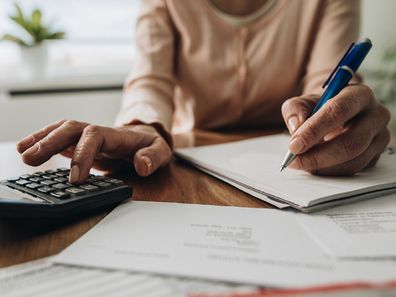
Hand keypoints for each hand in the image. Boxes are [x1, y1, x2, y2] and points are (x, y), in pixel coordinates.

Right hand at [17, 120, 172, 182]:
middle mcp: (99, 132)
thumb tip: (142, 165)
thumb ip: (153, 157)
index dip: (83, 154)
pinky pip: (60, 137)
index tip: (76, 178)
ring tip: (22, 152)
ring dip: (41, 138)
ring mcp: (88, 136)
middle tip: (30, 158)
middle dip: (50, 142)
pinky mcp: (81, 142)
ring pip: (61, 130)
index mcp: (117, 135)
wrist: (146, 138)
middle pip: (71, 129)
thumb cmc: (151, 146)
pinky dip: (43, 140)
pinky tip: (27, 148)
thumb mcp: (161, 151)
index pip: (95, 137)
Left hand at [281, 84, 390, 174]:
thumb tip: (296, 127)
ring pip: (354, 160)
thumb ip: (295, 109)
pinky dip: (330, 171)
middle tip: (295, 160)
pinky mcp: (375, 155)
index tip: (294, 146)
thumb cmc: (320, 106)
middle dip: (318, 156)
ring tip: (301, 163)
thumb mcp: (302, 102)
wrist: (335, 111)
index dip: (314, 130)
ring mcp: (379, 137)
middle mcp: (375, 115)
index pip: (338, 111)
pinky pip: (353, 169)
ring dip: (323, 167)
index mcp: (359, 94)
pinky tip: (314, 166)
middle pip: (351, 142)